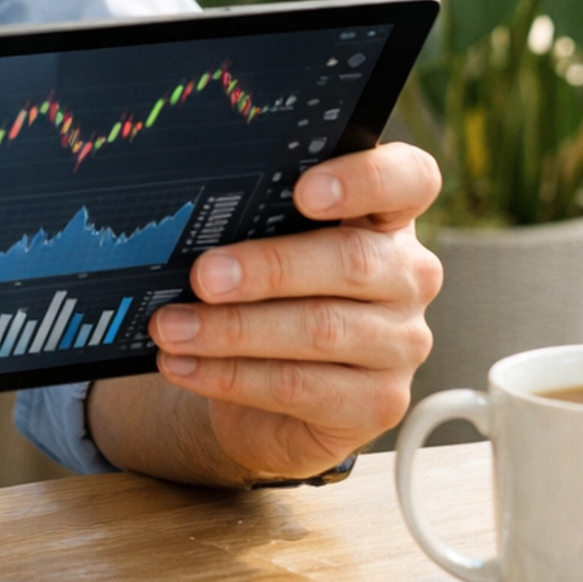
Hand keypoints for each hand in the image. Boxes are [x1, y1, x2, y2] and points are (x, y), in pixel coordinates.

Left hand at [90, 141, 441, 484]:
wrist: (274, 392)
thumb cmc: (270, 296)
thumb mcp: (267, 248)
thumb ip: (256, 224)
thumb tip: (192, 222)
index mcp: (386, 216)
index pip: (409, 179)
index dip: (365, 179)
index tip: (304, 191)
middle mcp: (407, 275)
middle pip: (352, 261)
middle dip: (268, 267)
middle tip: (203, 275)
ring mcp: (401, 342)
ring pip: (321, 329)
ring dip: (233, 329)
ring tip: (173, 327)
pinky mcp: (378, 402)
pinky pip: (300, 387)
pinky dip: (231, 376)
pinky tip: (186, 365)